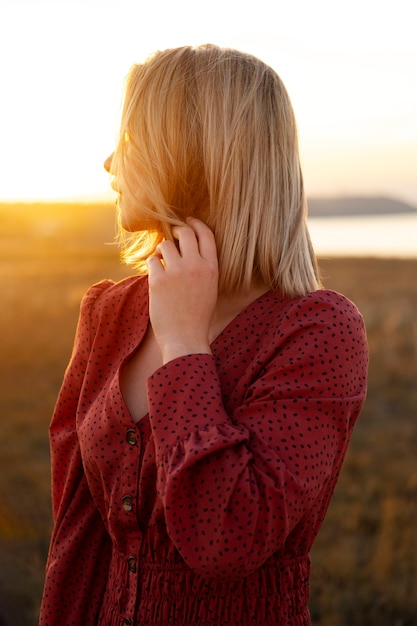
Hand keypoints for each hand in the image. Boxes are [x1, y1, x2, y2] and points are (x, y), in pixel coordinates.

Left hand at [146, 218, 218, 363]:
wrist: (185, 339)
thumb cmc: (197, 316)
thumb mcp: (210, 288)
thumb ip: (203, 266)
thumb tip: (187, 245)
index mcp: (212, 268)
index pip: (206, 234)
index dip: (196, 223)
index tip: (189, 220)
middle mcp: (195, 266)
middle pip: (184, 233)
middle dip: (176, 231)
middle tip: (171, 236)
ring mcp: (176, 272)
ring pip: (165, 245)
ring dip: (161, 251)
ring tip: (162, 263)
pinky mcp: (158, 281)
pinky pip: (151, 260)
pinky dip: (152, 265)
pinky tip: (155, 276)